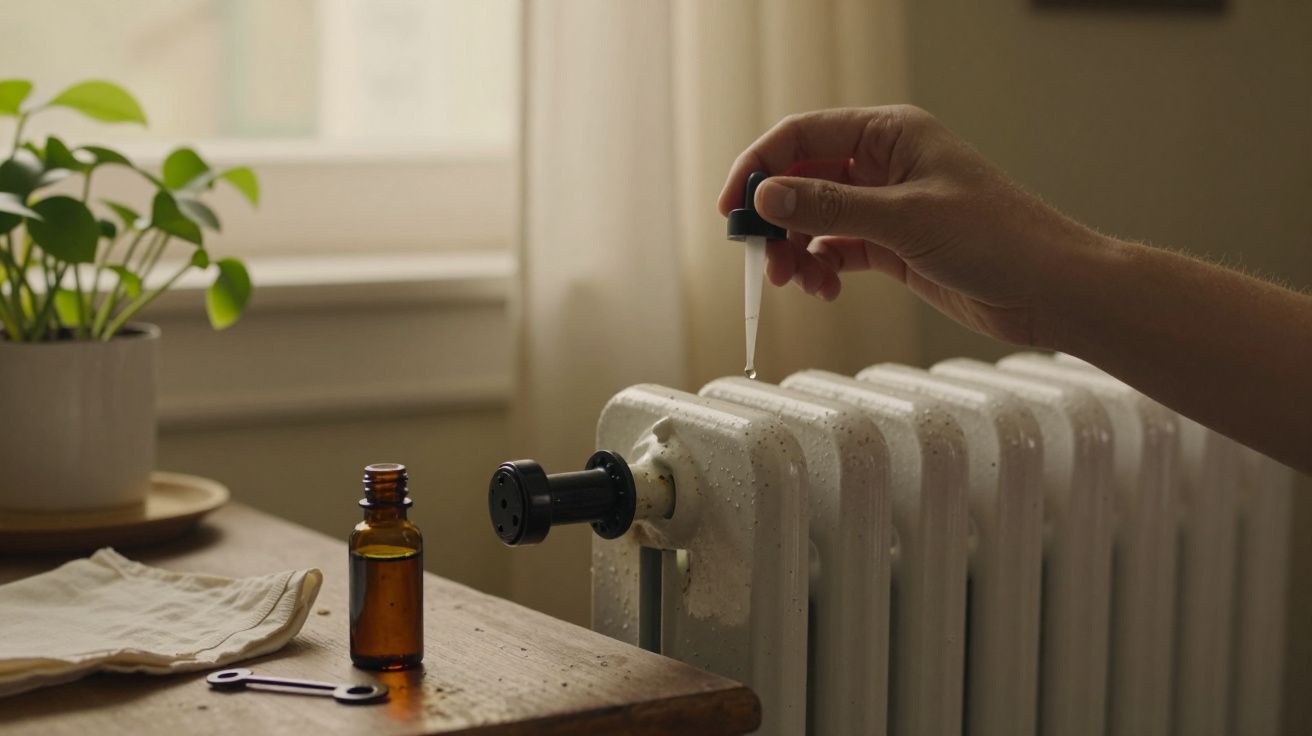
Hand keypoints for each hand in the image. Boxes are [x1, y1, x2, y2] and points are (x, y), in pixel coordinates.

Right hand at [718, 105, 1109, 346]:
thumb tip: (767, 195)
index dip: (759, 167)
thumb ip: (830, 206)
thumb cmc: (999, 238)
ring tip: (797, 282)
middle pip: (801, 179)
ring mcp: (887, 205)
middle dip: (776, 218)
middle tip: (761, 257)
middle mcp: (883, 163)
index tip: (733, 209)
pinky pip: (835, 249)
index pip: (802, 136)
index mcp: (889, 133)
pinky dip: (821, 268)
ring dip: (796, 249)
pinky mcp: (893, 245)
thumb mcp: (905, 219)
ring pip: (814, 218)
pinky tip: (824, 289)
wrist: (1050, 288)